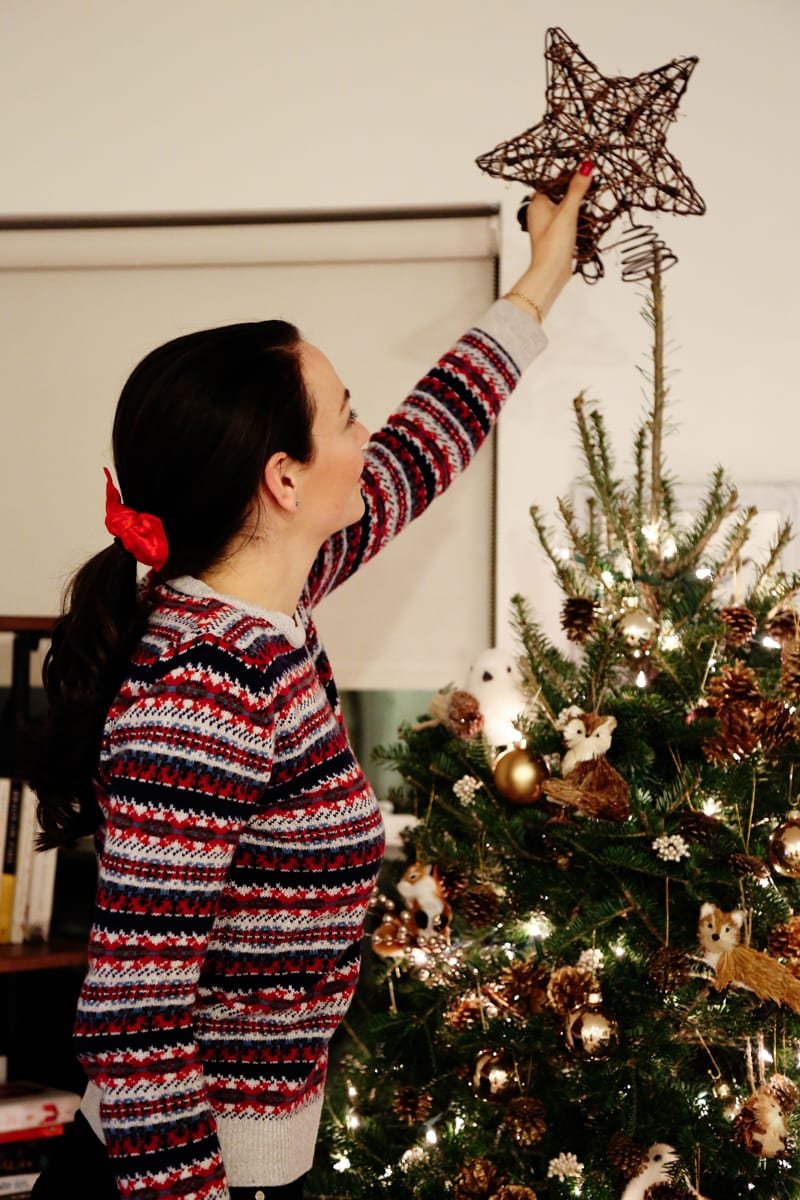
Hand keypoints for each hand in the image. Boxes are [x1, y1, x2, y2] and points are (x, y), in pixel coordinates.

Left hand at [506, 163, 593, 320]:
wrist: (551, 273)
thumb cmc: (553, 243)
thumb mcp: (567, 212)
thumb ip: (577, 189)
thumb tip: (586, 167)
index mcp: (536, 203)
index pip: (551, 181)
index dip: (567, 174)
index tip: (584, 170)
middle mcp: (538, 212)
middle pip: (558, 193)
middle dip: (574, 188)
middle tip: (592, 182)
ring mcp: (546, 224)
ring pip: (563, 206)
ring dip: (576, 202)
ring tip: (591, 197)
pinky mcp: (554, 235)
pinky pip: (566, 219)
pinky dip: (576, 215)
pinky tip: (586, 216)